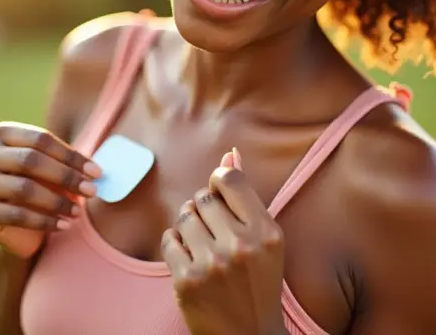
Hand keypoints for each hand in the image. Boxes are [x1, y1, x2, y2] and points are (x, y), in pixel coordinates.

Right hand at [0, 122, 100, 240]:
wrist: (17, 229)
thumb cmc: (40, 189)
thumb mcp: (53, 171)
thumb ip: (68, 164)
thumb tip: (96, 170)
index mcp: (1, 134)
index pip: (40, 139)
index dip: (71, 156)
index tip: (97, 172)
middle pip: (30, 160)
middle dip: (66, 176)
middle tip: (91, 191)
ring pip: (24, 189)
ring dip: (57, 201)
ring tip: (78, 211)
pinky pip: (16, 215)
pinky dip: (45, 221)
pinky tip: (64, 225)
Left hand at [161, 150, 286, 334]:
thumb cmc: (258, 282)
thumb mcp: (265, 239)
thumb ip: (246, 196)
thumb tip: (230, 152)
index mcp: (266, 233)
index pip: (229, 178)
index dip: (219, 182)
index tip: (220, 195)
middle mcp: (241, 246)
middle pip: (203, 197)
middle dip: (204, 208)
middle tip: (214, 231)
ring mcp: (212, 265)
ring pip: (184, 216)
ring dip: (188, 227)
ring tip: (203, 246)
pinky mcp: (186, 281)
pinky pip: (169, 240)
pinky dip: (176, 246)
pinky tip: (191, 261)